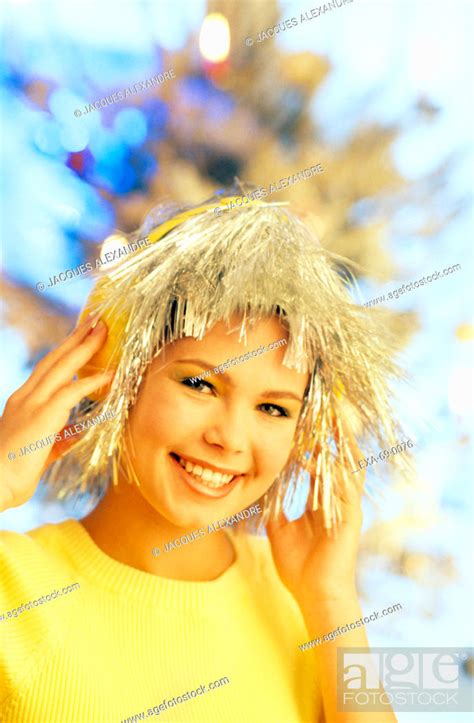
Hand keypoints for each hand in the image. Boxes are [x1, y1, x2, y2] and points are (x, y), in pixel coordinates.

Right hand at [0, 316, 113, 511]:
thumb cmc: (11, 476)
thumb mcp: (40, 452)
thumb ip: (59, 440)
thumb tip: (76, 433)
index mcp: (22, 403)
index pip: (46, 369)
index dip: (65, 351)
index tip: (81, 337)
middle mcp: (25, 397)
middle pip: (54, 359)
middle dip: (76, 338)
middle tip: (95, 321)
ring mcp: (32, 404)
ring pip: (62, 367)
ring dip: (85, 347)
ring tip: (103, 331)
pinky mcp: (42, 416)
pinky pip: (72, 392)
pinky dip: (92, 381)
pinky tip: (110, 373)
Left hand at [266, 425, 363, 610]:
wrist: (314, 596)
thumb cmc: (299, 567)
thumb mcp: (280, 529)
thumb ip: (276, 506)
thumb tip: (263, 488)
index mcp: (324, 501)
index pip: (323, 462)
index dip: (316, 440)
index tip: (305, 419)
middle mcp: (339, 500)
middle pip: (340, 457)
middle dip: (335, 432)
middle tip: (327, 406)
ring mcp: (347, 508)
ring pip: (348, 466)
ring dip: (341, 442)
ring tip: (334, 417)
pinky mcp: (350, 519)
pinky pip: (344, 488)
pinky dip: (333, 470)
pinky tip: (320, 457)